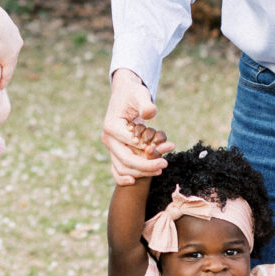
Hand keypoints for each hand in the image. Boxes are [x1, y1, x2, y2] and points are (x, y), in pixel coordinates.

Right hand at [0, 0, 22, 86]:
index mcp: (4, 21)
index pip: (4, 35)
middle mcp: (13, 33)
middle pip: (10, 49)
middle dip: (5, 57)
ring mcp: (13, 46)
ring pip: (10, 62)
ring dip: (5, 71)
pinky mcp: (10, 57)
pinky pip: (7, 72)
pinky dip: (4, 80)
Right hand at [103, 69, 169, 186]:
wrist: (124, 94)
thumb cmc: (133, 94)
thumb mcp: (140, 95)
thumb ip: (146, 104)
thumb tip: (150, 114)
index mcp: (111, 126)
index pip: (131, 144)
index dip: (149, 149)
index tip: (166, 148)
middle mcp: (108, 138)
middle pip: (126, 160)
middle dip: (147, 165)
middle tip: (165, 164)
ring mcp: (110, 146)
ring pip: (122, 168)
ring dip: (141, 172)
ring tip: (160, 169)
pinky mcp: (114, 151)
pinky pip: (115, 169)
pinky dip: (122, 178)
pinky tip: (134, 181)